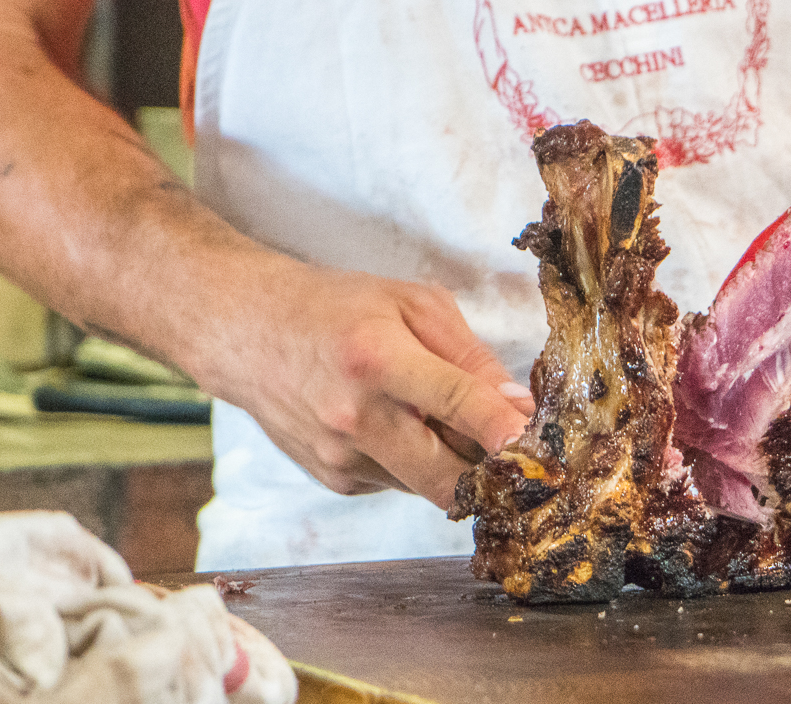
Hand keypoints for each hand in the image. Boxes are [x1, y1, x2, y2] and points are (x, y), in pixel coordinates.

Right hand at [205, 265, 533, 506]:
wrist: (248, 333)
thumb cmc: (337, 309)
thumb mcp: (414, 304)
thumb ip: (470, 355)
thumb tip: (518, 405)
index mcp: (379, 360)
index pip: (458, 405)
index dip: (506, 431)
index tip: (542, 449)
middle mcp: (357, 419)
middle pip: (448, 479)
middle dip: (493, 474)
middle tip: (518, 452)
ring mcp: (342, 459)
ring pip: (430, 486)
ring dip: (453, 463)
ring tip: (440, 417)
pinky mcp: (337, 482)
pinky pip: (402, 483)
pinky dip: (418, 463)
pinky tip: (399, 425)